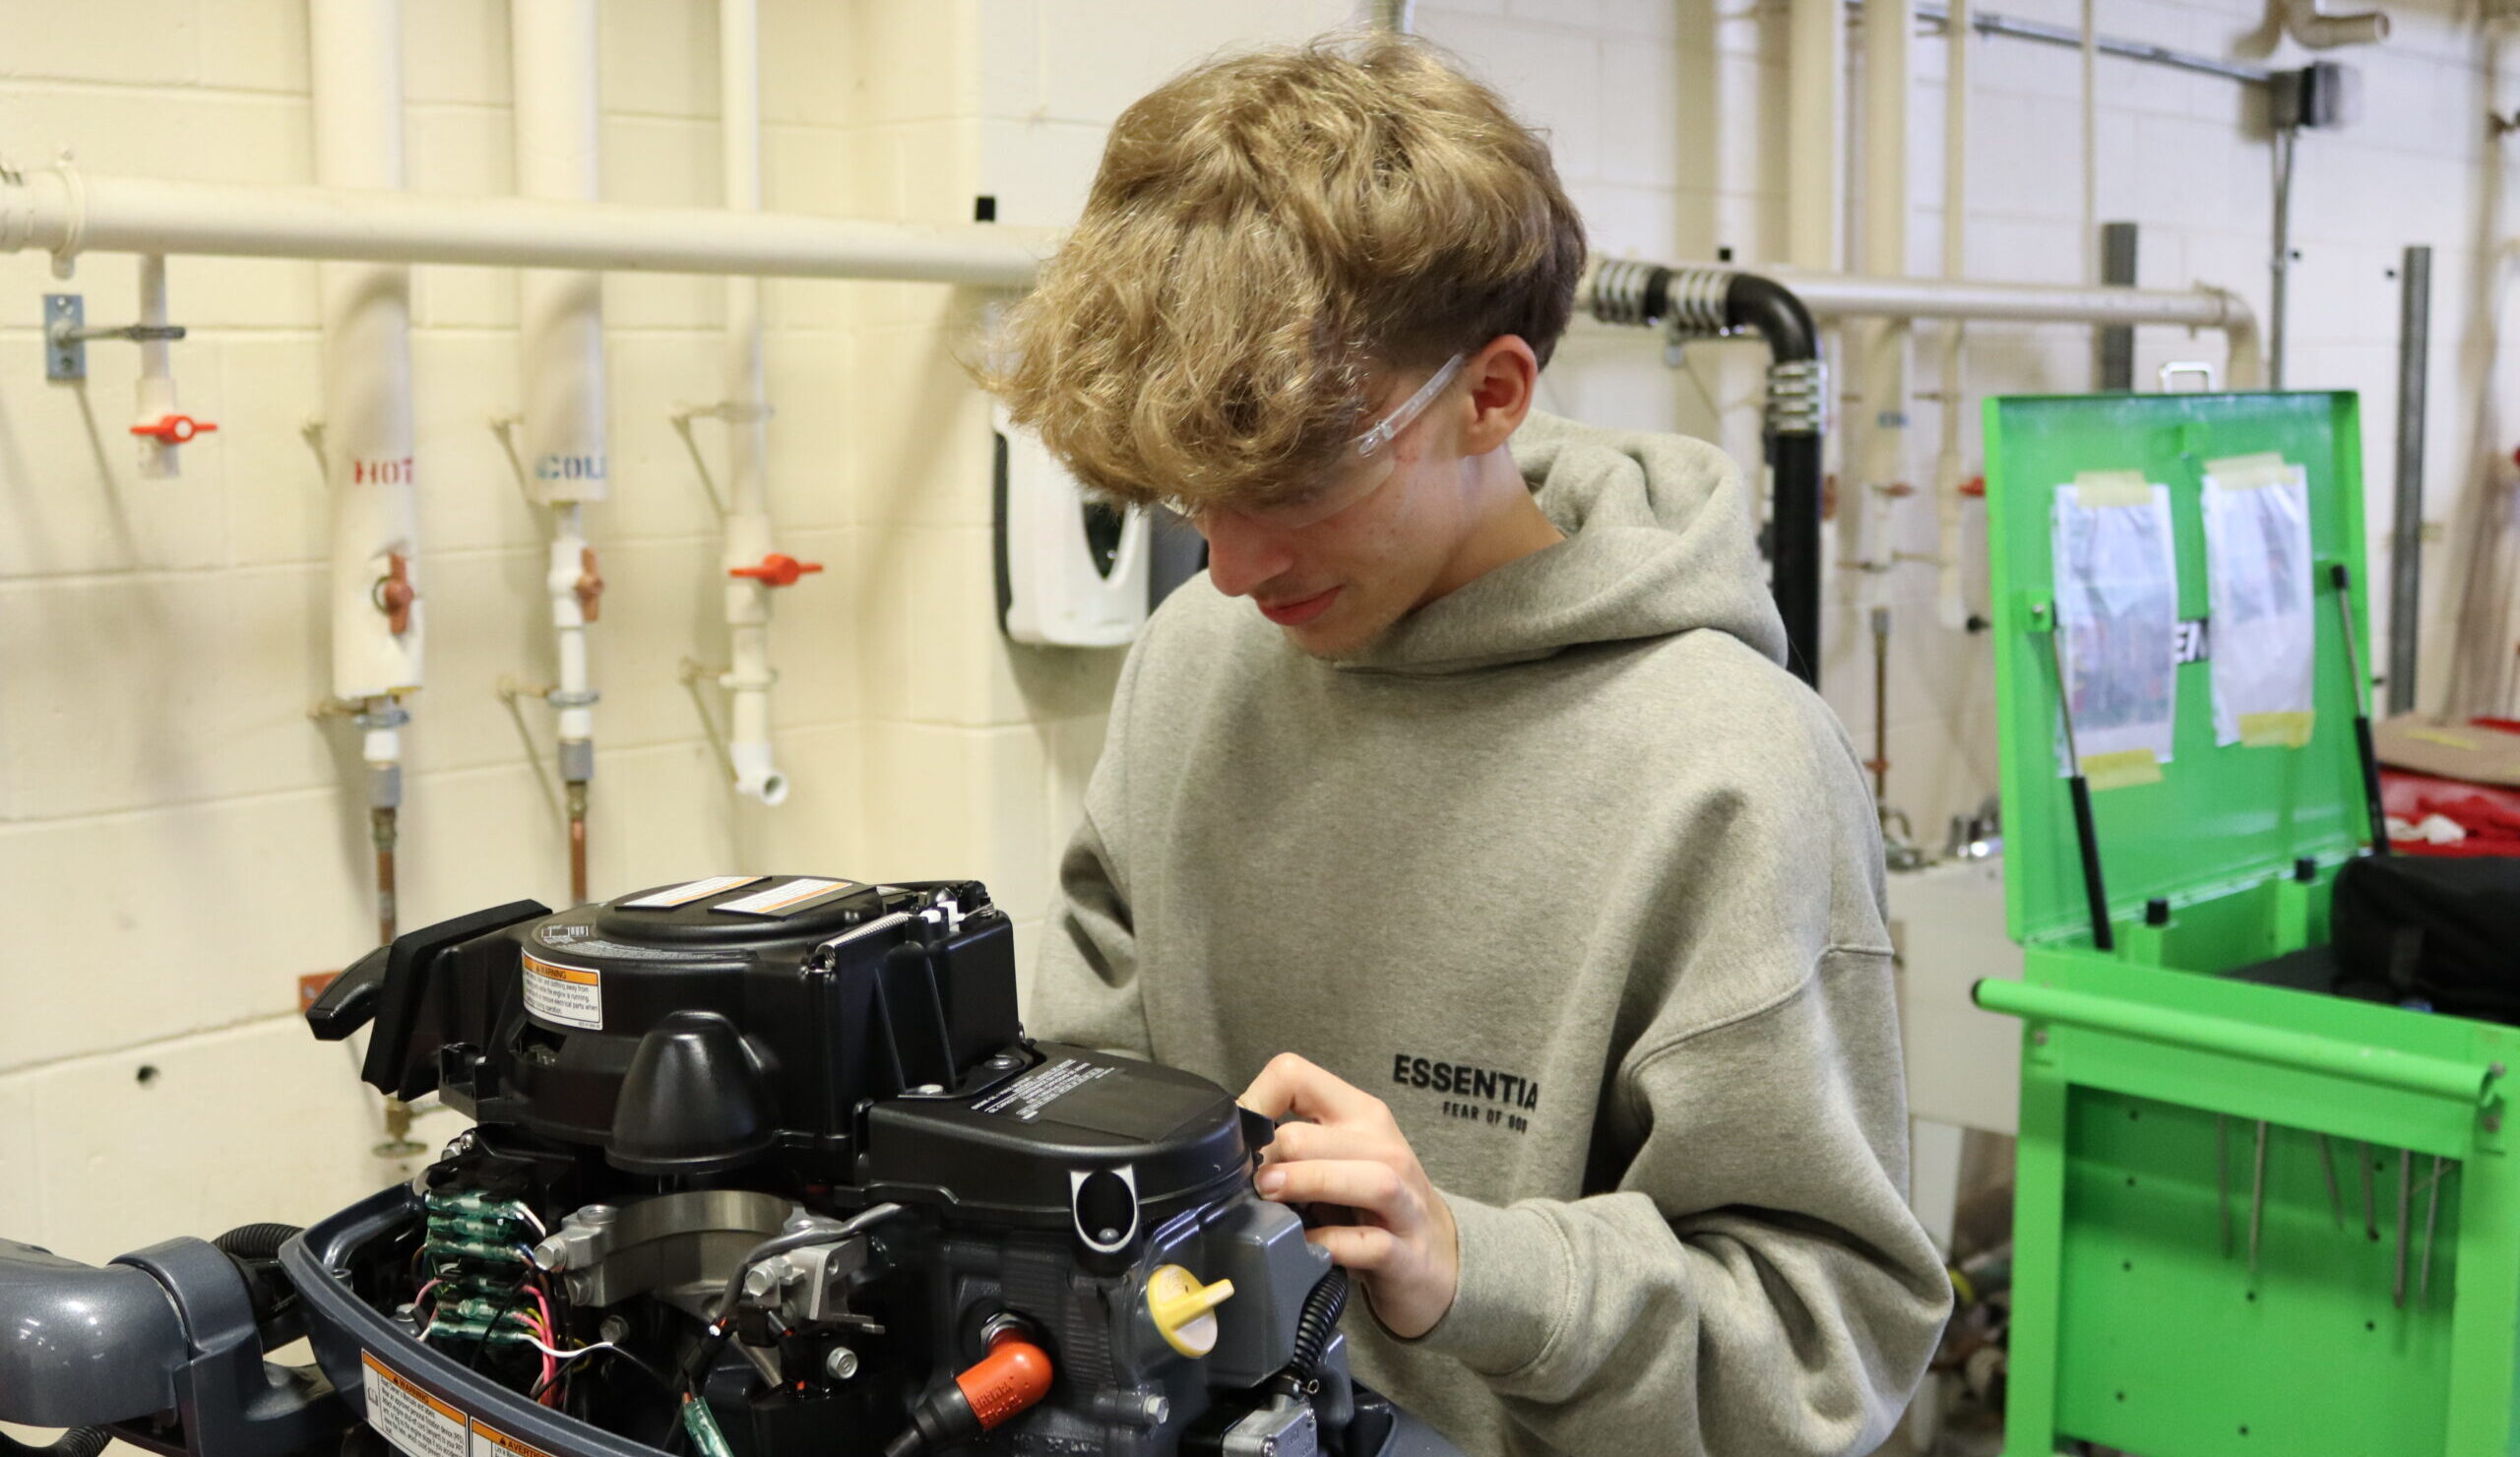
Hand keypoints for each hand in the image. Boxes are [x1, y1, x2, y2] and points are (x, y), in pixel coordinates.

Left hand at [1239, 1052, 1459, 1338]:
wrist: (1437, 1257)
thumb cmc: (1371, 1205)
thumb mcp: (1334, 1160)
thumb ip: (1291, 1147)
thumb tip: (1227, 1151)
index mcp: (1358, 1115)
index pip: (1295, 1075)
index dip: (1253, 1101)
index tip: (1235, 1139)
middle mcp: (1384, 1148)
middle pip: (1319, 1133)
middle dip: (1272, 1153)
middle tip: (1243, 1179)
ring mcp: (1403, 1202)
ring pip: (1367, 1178)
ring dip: (1309, 1182)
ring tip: (1270, 1193)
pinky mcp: (1406, 1254)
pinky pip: (1372, 1244)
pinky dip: (1335, 1243)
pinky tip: (1307, 1246)